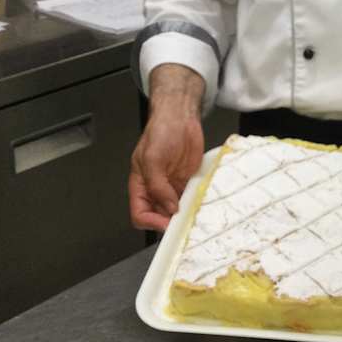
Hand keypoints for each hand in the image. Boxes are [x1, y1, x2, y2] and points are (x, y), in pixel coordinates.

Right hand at [129, 64, 204, 231]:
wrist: (181, 118)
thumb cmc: (161, 131)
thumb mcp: (152, 158)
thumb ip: (157, 185)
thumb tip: (168, 208)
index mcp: (140, 184)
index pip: (139, 213)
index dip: (151, 222)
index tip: (166, 223)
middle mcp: (156, 188)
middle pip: (158, 216)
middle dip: (169, 221)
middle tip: (183, 221)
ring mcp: (173, 186)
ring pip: (176, 211)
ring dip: (184, 215)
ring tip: (193, 214)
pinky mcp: (188, 182)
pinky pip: (190, 199)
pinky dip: (195, 204)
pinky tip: (201, 203)